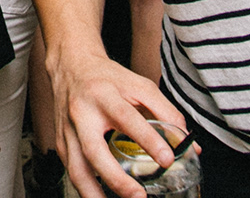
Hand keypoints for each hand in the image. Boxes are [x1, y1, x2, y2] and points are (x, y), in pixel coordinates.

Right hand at [50, 40, 185, 197]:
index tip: (168, 159)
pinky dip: (86, 190)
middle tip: (139, 197)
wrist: (70, 65)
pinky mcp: (60, 142)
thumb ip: (166, 112)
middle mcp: (82, 113)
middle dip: (116, 178)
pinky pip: (71, 172)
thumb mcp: (139, 85)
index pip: (126, 117)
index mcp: (104, 94)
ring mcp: (68, 130)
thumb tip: (189, 145)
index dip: (148, 139)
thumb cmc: (108, 78)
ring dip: (94, 194)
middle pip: (94, 150)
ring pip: (76, 168)